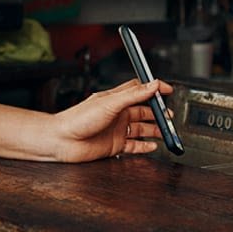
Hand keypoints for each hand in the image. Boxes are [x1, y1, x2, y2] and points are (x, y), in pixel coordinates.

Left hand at [48, 78, 173, 161]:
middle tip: (170, 117)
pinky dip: (145, 146)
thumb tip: (152, 85)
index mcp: (116, 99)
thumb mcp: (109, 103)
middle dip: (158, 113)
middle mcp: (118, 114)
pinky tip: (153, 146)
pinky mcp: (114, 145)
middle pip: (144, 111)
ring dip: (155, 130)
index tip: (167, 90)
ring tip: (166, 133)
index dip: (154, 89)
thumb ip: (133, 95)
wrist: (62, 141)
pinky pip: (134, 146)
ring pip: (142, 129)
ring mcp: (117, 130)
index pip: (139, 90)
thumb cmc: (78, 119)